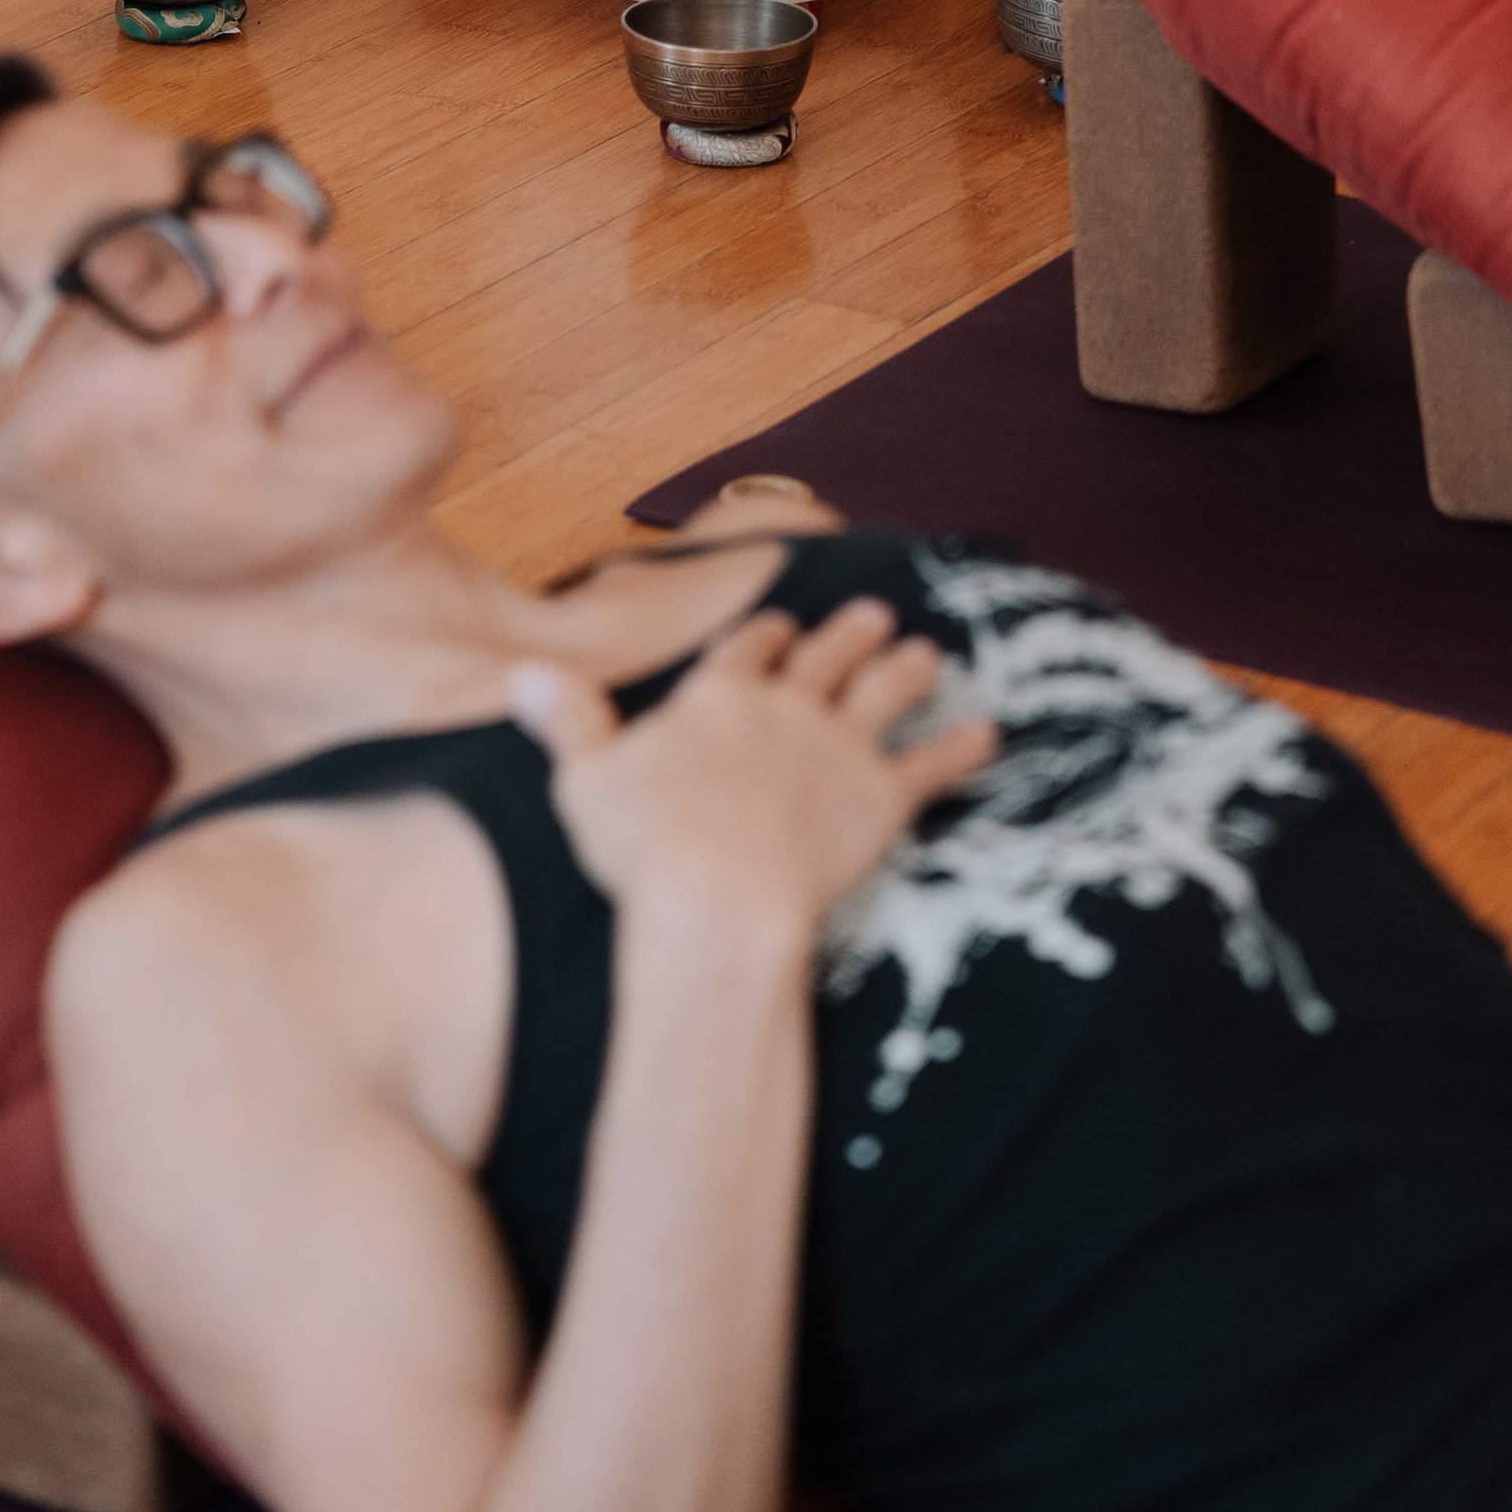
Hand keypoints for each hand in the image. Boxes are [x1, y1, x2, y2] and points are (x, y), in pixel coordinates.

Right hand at [509, 602, 994, 938]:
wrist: (718, 897)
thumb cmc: (643, 847)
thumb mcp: (585, 778)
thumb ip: (566, 720)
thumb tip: (523, 673)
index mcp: (716, 696)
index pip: (746, 651)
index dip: (766, 638)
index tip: (782, 623)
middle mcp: (785, 708)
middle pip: (823, 660)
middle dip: (848, 636)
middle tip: (875, 614)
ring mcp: (840, 750)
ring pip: (881, 696)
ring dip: (905, 672)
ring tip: (927, 653)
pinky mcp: (883, 800)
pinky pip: (931, 767)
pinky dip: (961, 750)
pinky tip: (988, 735)